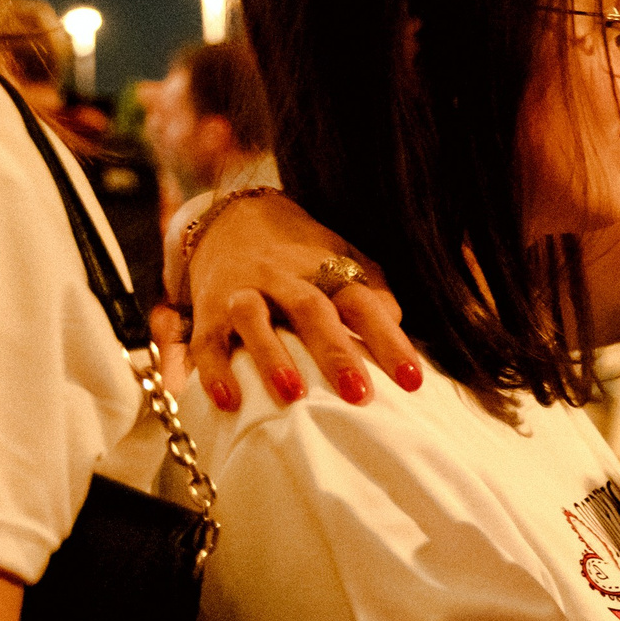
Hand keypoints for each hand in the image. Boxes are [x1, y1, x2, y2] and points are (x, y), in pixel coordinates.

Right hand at [186, 194, 422, 409]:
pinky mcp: (207, 311)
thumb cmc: (304, 256)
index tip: (413, 380)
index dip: (389, 340)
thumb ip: (374, 293)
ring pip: (253, 319)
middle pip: (311, 311)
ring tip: (292, 395)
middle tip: (358, 395)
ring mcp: (243, 292)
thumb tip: (398, 324)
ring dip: (271, 357)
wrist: (232, 219)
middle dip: (335, 353)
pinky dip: (214, 371)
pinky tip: (229, 401)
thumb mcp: (345, 261)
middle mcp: (284, 279)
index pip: (364, 304)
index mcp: (327, 271)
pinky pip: (206, 341)